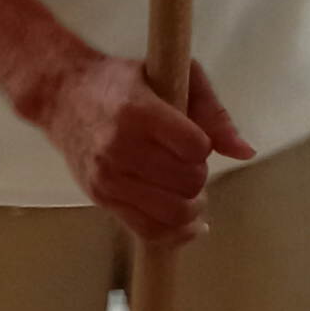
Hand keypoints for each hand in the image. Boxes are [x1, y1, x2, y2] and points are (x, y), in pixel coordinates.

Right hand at [29, 47, 255, 243]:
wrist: (63, 97)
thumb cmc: (122, 82)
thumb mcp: (172, 75)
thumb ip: (213, 112)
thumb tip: (246, 152)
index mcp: (139, 111)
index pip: (195, 147)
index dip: (204, 147)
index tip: (194, 140)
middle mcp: (120, 148)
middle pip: (187, 182)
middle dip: (199, 176)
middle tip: (190, 165)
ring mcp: (109, 178)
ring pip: (171, 213)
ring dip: (192, 206)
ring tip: (190, 193)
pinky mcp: (102, 199)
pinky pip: (148, 231)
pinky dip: (176, 234)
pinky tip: (188, 225)